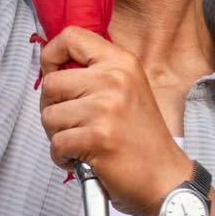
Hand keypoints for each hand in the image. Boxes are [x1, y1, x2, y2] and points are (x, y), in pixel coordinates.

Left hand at [38, 25, 190, 215]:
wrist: (165, 178)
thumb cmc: (141, 139)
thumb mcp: (127, 89)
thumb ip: (95, 73)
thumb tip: (52, 67)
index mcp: (121, 62)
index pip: (70, 37)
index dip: (51, 56)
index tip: (53, 74)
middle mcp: (114, 80)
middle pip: (51, 83)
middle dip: (51, 108)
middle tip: (71, 123)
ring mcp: (105, 108)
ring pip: (48, 115)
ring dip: (57, 135)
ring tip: (80, 143)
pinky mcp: (97, 138)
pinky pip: (56, 143)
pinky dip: (62, 157)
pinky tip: (82, 159)